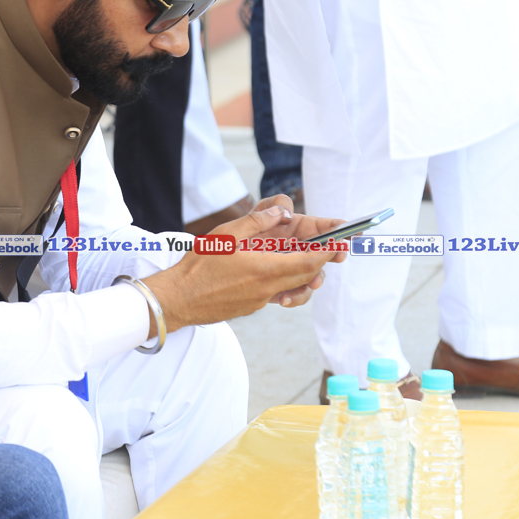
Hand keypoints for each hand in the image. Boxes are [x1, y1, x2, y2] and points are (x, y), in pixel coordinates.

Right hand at [144, 206, 343, 332]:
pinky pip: (277, 294)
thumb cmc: (198, 266)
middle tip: (333, 248)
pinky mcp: (251, 307)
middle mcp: (267, 288)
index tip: (340, 242)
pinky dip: (285, 282)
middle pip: (306, 276)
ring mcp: (259, 301)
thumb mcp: (226, 235)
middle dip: (321, 261)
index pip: (309, 262)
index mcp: (265, 269)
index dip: (327, 251)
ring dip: (304, 274)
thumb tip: (281, 212)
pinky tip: (274, 271)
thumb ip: (256, 221)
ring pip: (293, 288)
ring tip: (308, 260)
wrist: (178, 300)